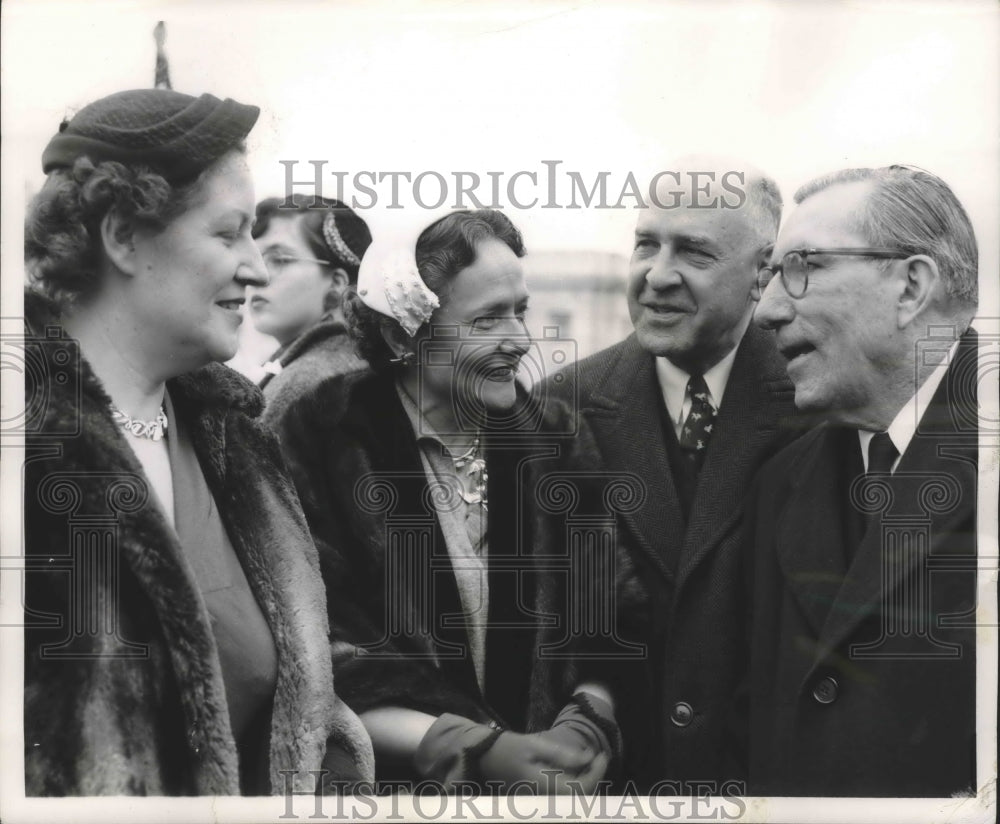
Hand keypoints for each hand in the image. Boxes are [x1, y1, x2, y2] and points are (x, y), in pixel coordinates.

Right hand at [413, 714, 592, 791]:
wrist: (483, 758)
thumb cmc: (508, 748)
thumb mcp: (535, 744)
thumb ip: (562, 754)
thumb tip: (588, 757)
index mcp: (543, 786)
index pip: (581, 789)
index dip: (596, 774)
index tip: (602, 754)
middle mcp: (543, 800)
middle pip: (579, 799)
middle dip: (593, 779)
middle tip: (599, 758)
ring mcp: (539, 802)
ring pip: (571, 801)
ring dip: (585, 784)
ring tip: (590, 763)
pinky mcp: (537, 801)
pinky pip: (562, 798)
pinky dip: (573, 786)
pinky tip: (575, 771)